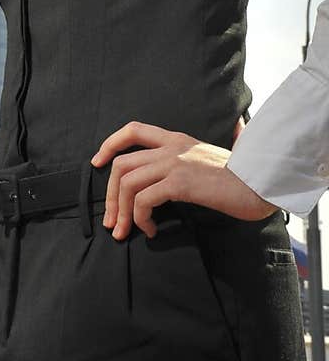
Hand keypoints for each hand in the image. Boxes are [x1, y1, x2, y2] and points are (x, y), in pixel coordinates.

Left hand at [90, 121, 275, 240]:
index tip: (96, 163)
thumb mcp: (210, 159)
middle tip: (110, 221)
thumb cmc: (240, 178)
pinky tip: (151, 230)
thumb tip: (184, 168)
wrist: (263, 184)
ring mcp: (175, 163)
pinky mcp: (181, 183)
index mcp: (176, 139)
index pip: (133, 130)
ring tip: (125, 231)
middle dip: (109, 195)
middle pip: (121, 164)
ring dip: (121, 211)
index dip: (109, 144)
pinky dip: (141, 217)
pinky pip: (144, 199)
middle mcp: (171, 147)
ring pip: (127, 183)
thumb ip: (190, 160)